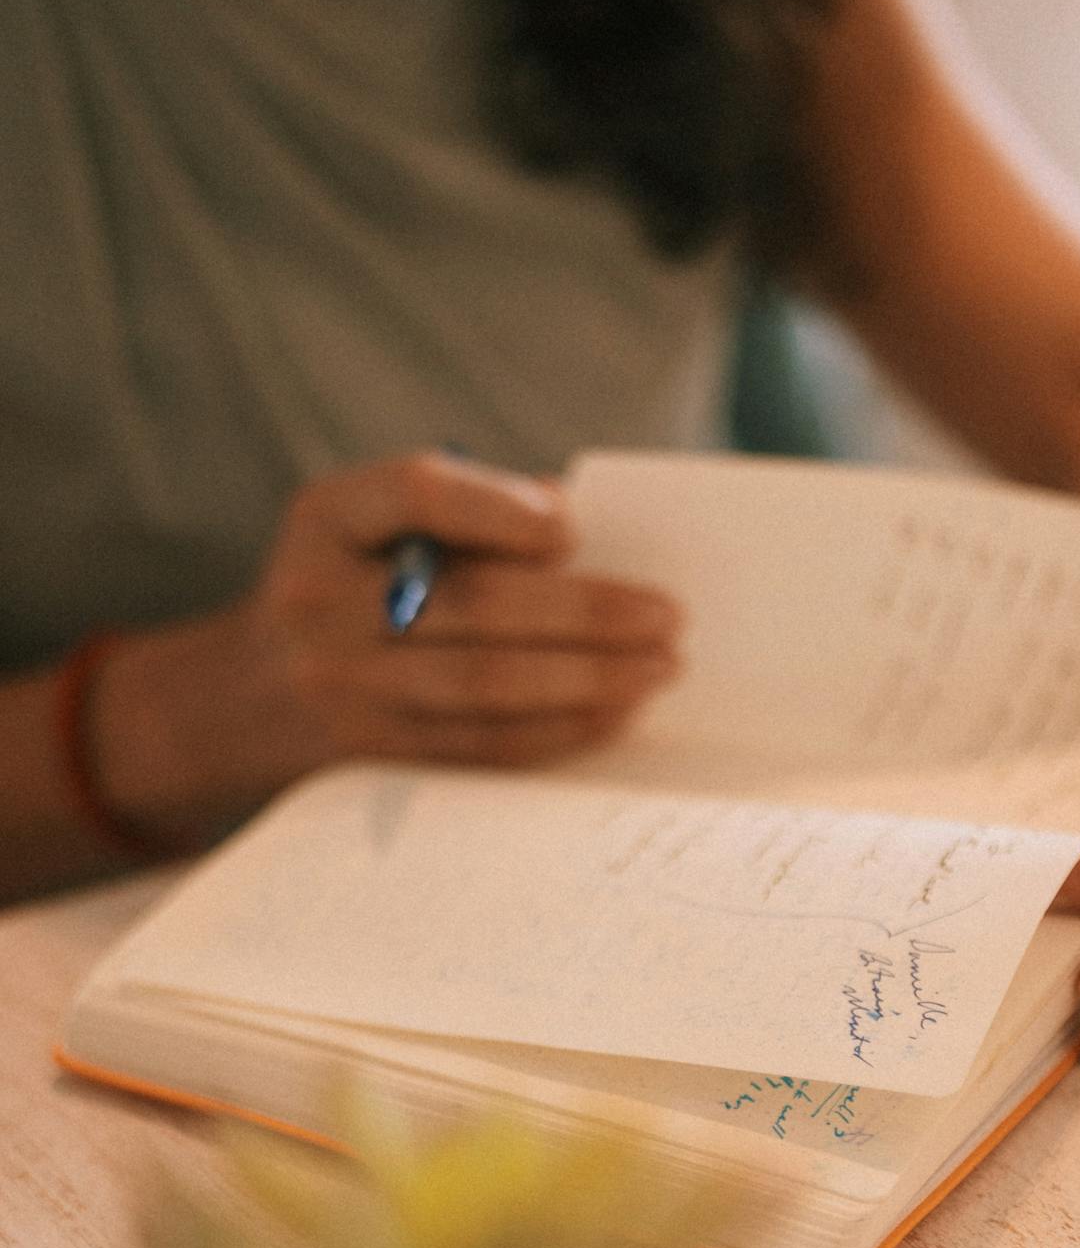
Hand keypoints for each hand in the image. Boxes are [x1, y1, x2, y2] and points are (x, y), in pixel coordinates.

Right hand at [247, 451, 681, 769]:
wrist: (244, 697)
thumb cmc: (352, 585)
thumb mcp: (377, 526)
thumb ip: (472, 510)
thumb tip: (590, 531)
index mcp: (328, 519)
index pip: (415, 494)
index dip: (498, 508)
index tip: (572, 529)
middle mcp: (321, 602)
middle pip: (473, 606)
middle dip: (585, 613)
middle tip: (667, 615)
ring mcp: (343, 686)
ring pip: (486, 685)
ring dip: (588, 680)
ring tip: (659, 668)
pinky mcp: (373, 753)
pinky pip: (482, 744)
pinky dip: (557, 728)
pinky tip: (614, 712)